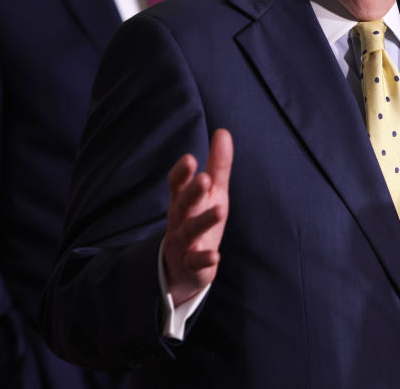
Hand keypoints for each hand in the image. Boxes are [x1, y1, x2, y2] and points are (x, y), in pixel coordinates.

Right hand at [161, 128, 232, 305]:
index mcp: (182, 200)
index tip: (190, 158)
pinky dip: (204, 260)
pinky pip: (195, 262)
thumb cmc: (199, 218)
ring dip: (203, 221)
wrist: (184, 266)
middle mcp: (179, 219)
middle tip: (204, 179)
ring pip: (190, 231)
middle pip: (182, 204)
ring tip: (220, 211)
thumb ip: (217, 165)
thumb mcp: (212, 192)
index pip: (177, 184)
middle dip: (191, 192)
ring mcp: (183, 242)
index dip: (182, 172)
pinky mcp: (191, 264)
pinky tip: (216, 256)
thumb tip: (222, 131)